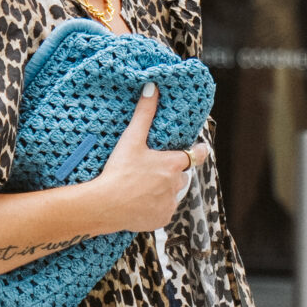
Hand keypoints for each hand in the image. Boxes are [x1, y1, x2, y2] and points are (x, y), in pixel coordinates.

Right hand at [91, 85, 208, 232]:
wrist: (105, 205)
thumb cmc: (118, 171)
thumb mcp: (131, 140)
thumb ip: (144, 114)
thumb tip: (152, 88)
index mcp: (172, 164)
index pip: (195, 155)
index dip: (198, 151)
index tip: (201, 149)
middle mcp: (176, 184)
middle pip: (181, 176)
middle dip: (171, 173)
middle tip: (152, 171)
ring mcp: (169, 203)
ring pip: (172, 194)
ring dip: (163, 190)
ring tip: (143, 187)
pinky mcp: (162, 218)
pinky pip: (163, 211)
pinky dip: (155, 207)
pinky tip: (140, 203)